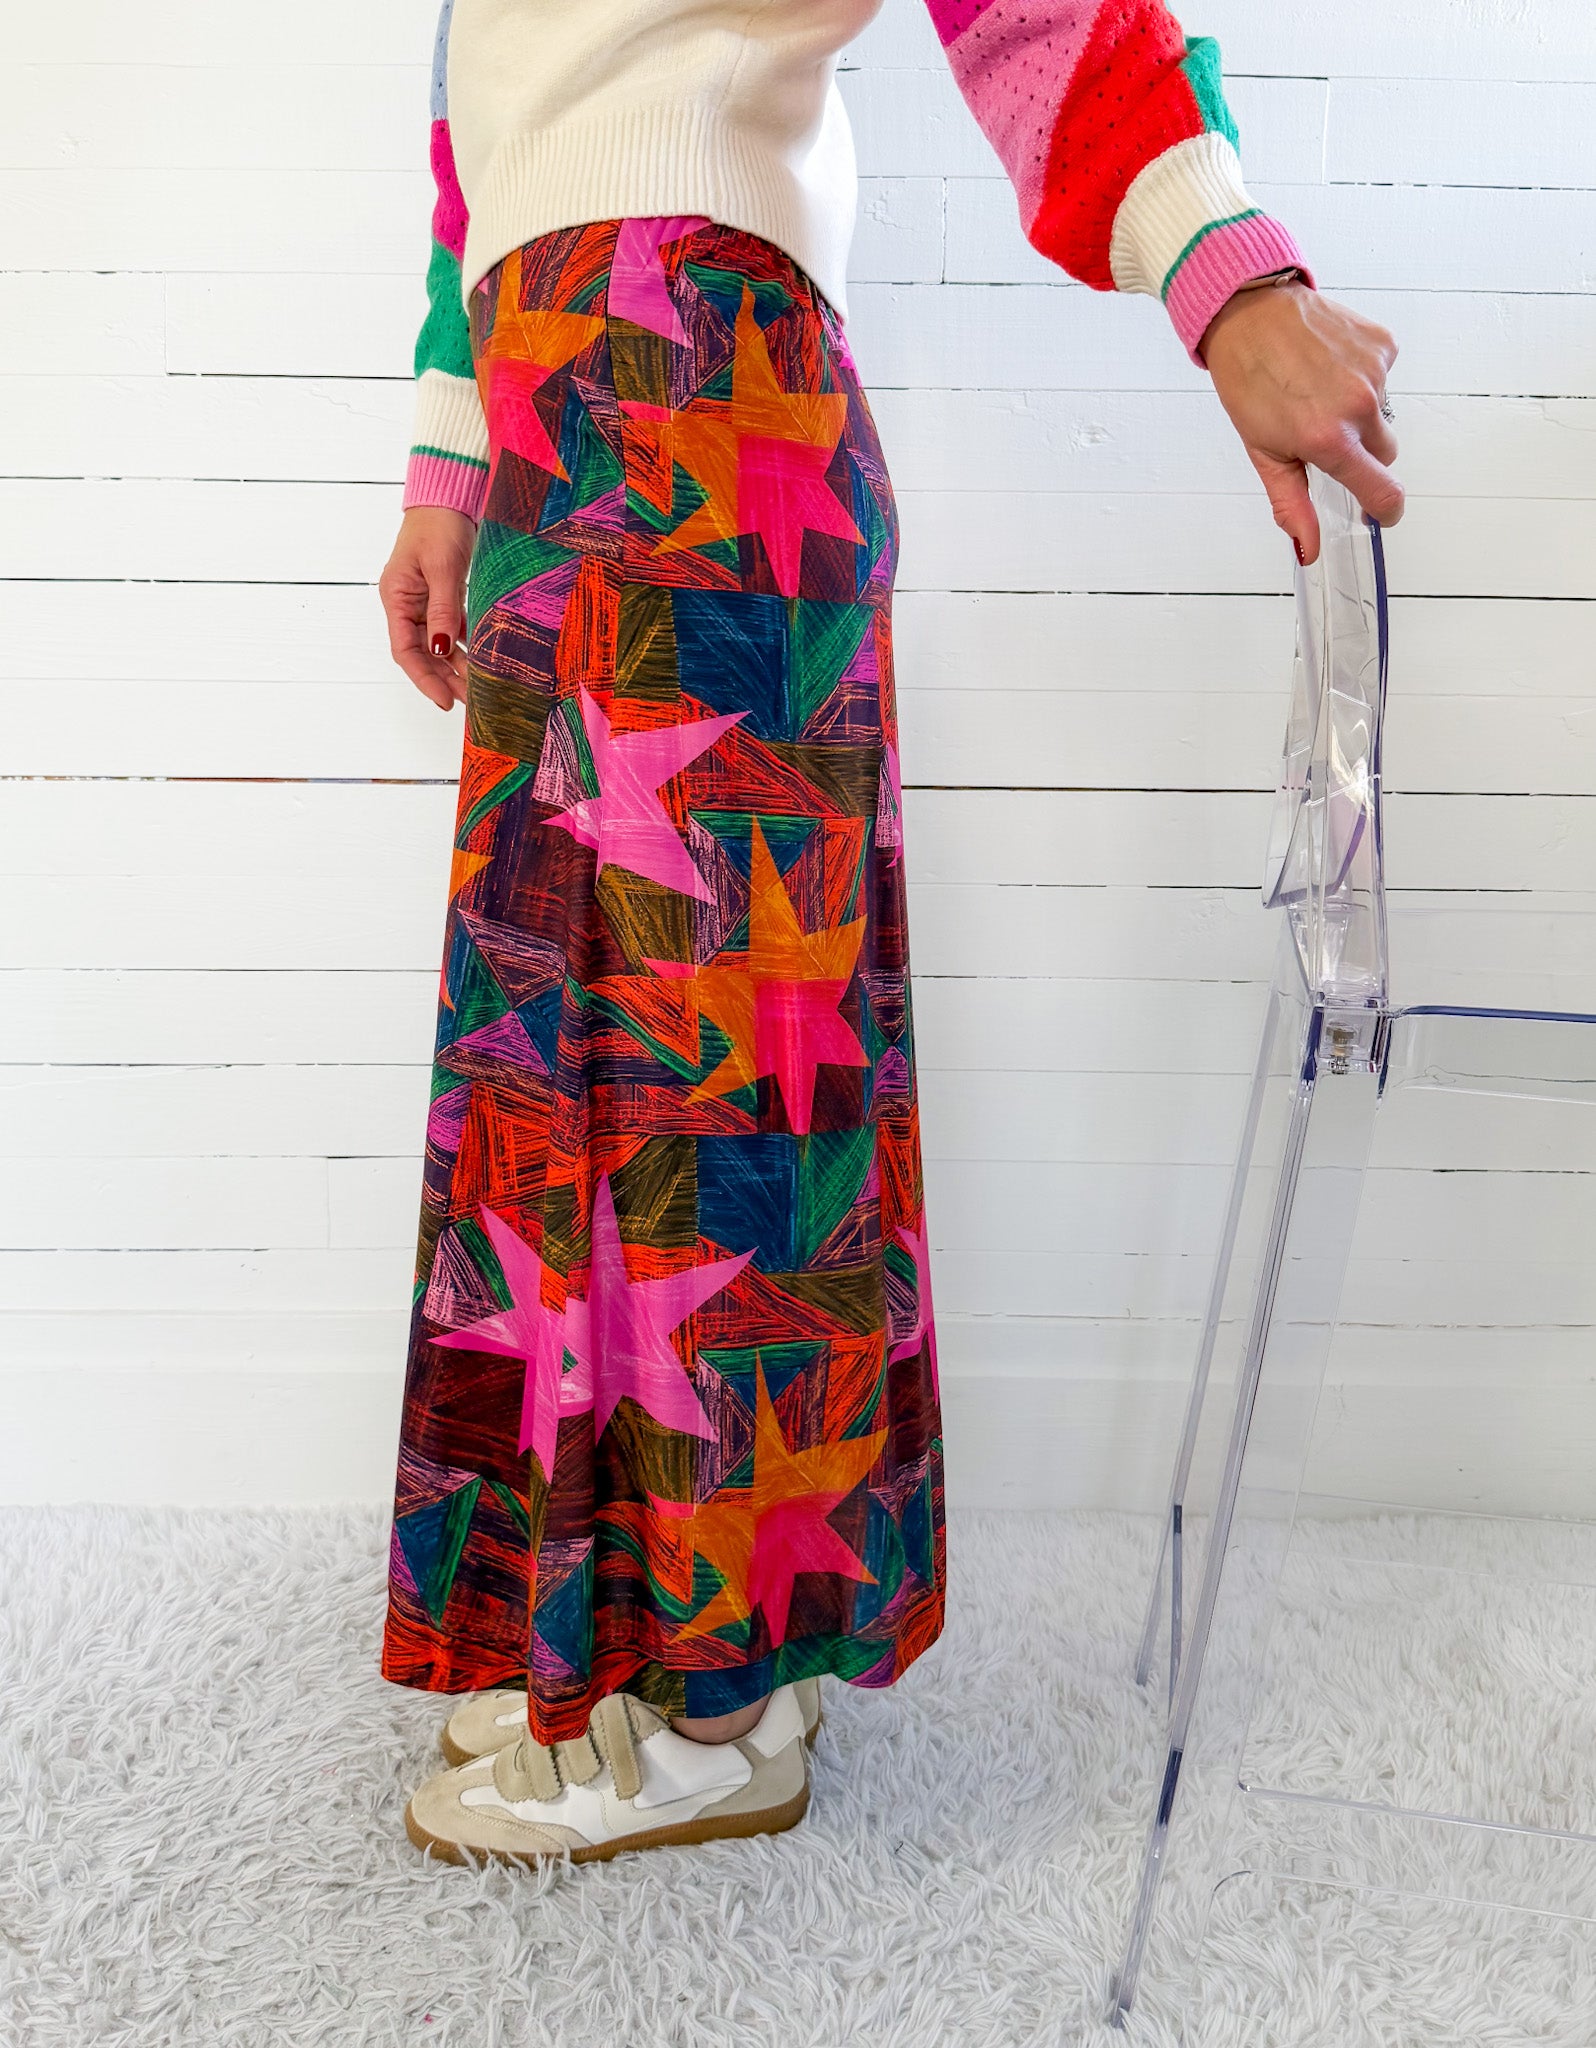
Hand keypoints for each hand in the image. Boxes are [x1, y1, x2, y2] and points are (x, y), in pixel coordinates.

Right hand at [378, 507, 474, 708]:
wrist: (447, 498)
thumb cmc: (438, 525)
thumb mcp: (442, 567)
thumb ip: (442, 608)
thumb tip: (440, 648)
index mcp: (396, 598)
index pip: (405, 650)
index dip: (424, 679)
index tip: (444, 700)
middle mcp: (407, 605)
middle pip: (422, 654)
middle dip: (444, 680)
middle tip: (468, 703)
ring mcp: (424, 602)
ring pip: (439, 645)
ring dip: (458, 667)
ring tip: (479, 689)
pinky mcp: (442, 597)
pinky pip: (452, 630)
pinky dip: (466, 646)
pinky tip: (482, 662)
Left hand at [1201, 281, 1402, 564]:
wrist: (1250, 315)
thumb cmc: (1249, 382)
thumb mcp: (1264, 453)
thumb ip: (1292, 504)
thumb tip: (1309, 550)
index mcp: (1329, 441)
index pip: (1382, 490)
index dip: (1387, 510)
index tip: (1384, 514)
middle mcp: (1358, 407)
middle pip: (1385, 453)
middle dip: (1363, 453)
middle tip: (1325, 436)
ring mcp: (1374, 373)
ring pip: (1383, 414)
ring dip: (1359, 412)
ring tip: (1319, 392)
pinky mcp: (1382, 345)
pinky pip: (1383, 377)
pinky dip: (1362, 378)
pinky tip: (1330, 366)